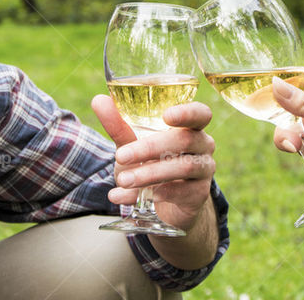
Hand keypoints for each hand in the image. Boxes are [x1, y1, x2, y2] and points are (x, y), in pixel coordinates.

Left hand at [91, 95, 215, 230]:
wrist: (165, 203)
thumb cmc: (151, 162)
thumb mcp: (133, 144)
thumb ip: (119, 124)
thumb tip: (99, 100)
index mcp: (190, 126)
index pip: (200, 113)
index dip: (187, 113)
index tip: (166, 115)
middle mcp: (203, 145)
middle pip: (184, 140)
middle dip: (150, 148)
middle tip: (120, 156)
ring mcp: (204, 170)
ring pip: (183, 167)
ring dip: (149, 174)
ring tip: (122, 180)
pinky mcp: (199, 194)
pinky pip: (180, 192)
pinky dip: (153, 194)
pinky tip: (128, 197)